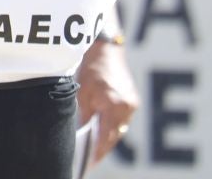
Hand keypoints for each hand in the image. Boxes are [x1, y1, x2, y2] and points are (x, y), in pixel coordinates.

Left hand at [77, 38, 137, 164]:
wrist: (106, 48)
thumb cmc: (91, 68)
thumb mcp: (82, 93)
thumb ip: (83, 116)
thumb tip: (80, 134)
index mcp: (115, 106)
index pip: (106, 138)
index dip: (97, 152)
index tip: (89, 163)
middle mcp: (127, 107)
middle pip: (114, 135)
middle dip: (102, 148)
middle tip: (90, 160)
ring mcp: (132, 104)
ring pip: (119, 128)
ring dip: (108, 137)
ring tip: (93, 149)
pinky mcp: (132, 100)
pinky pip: (122, 120)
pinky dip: (112, 126)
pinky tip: (102, 132)